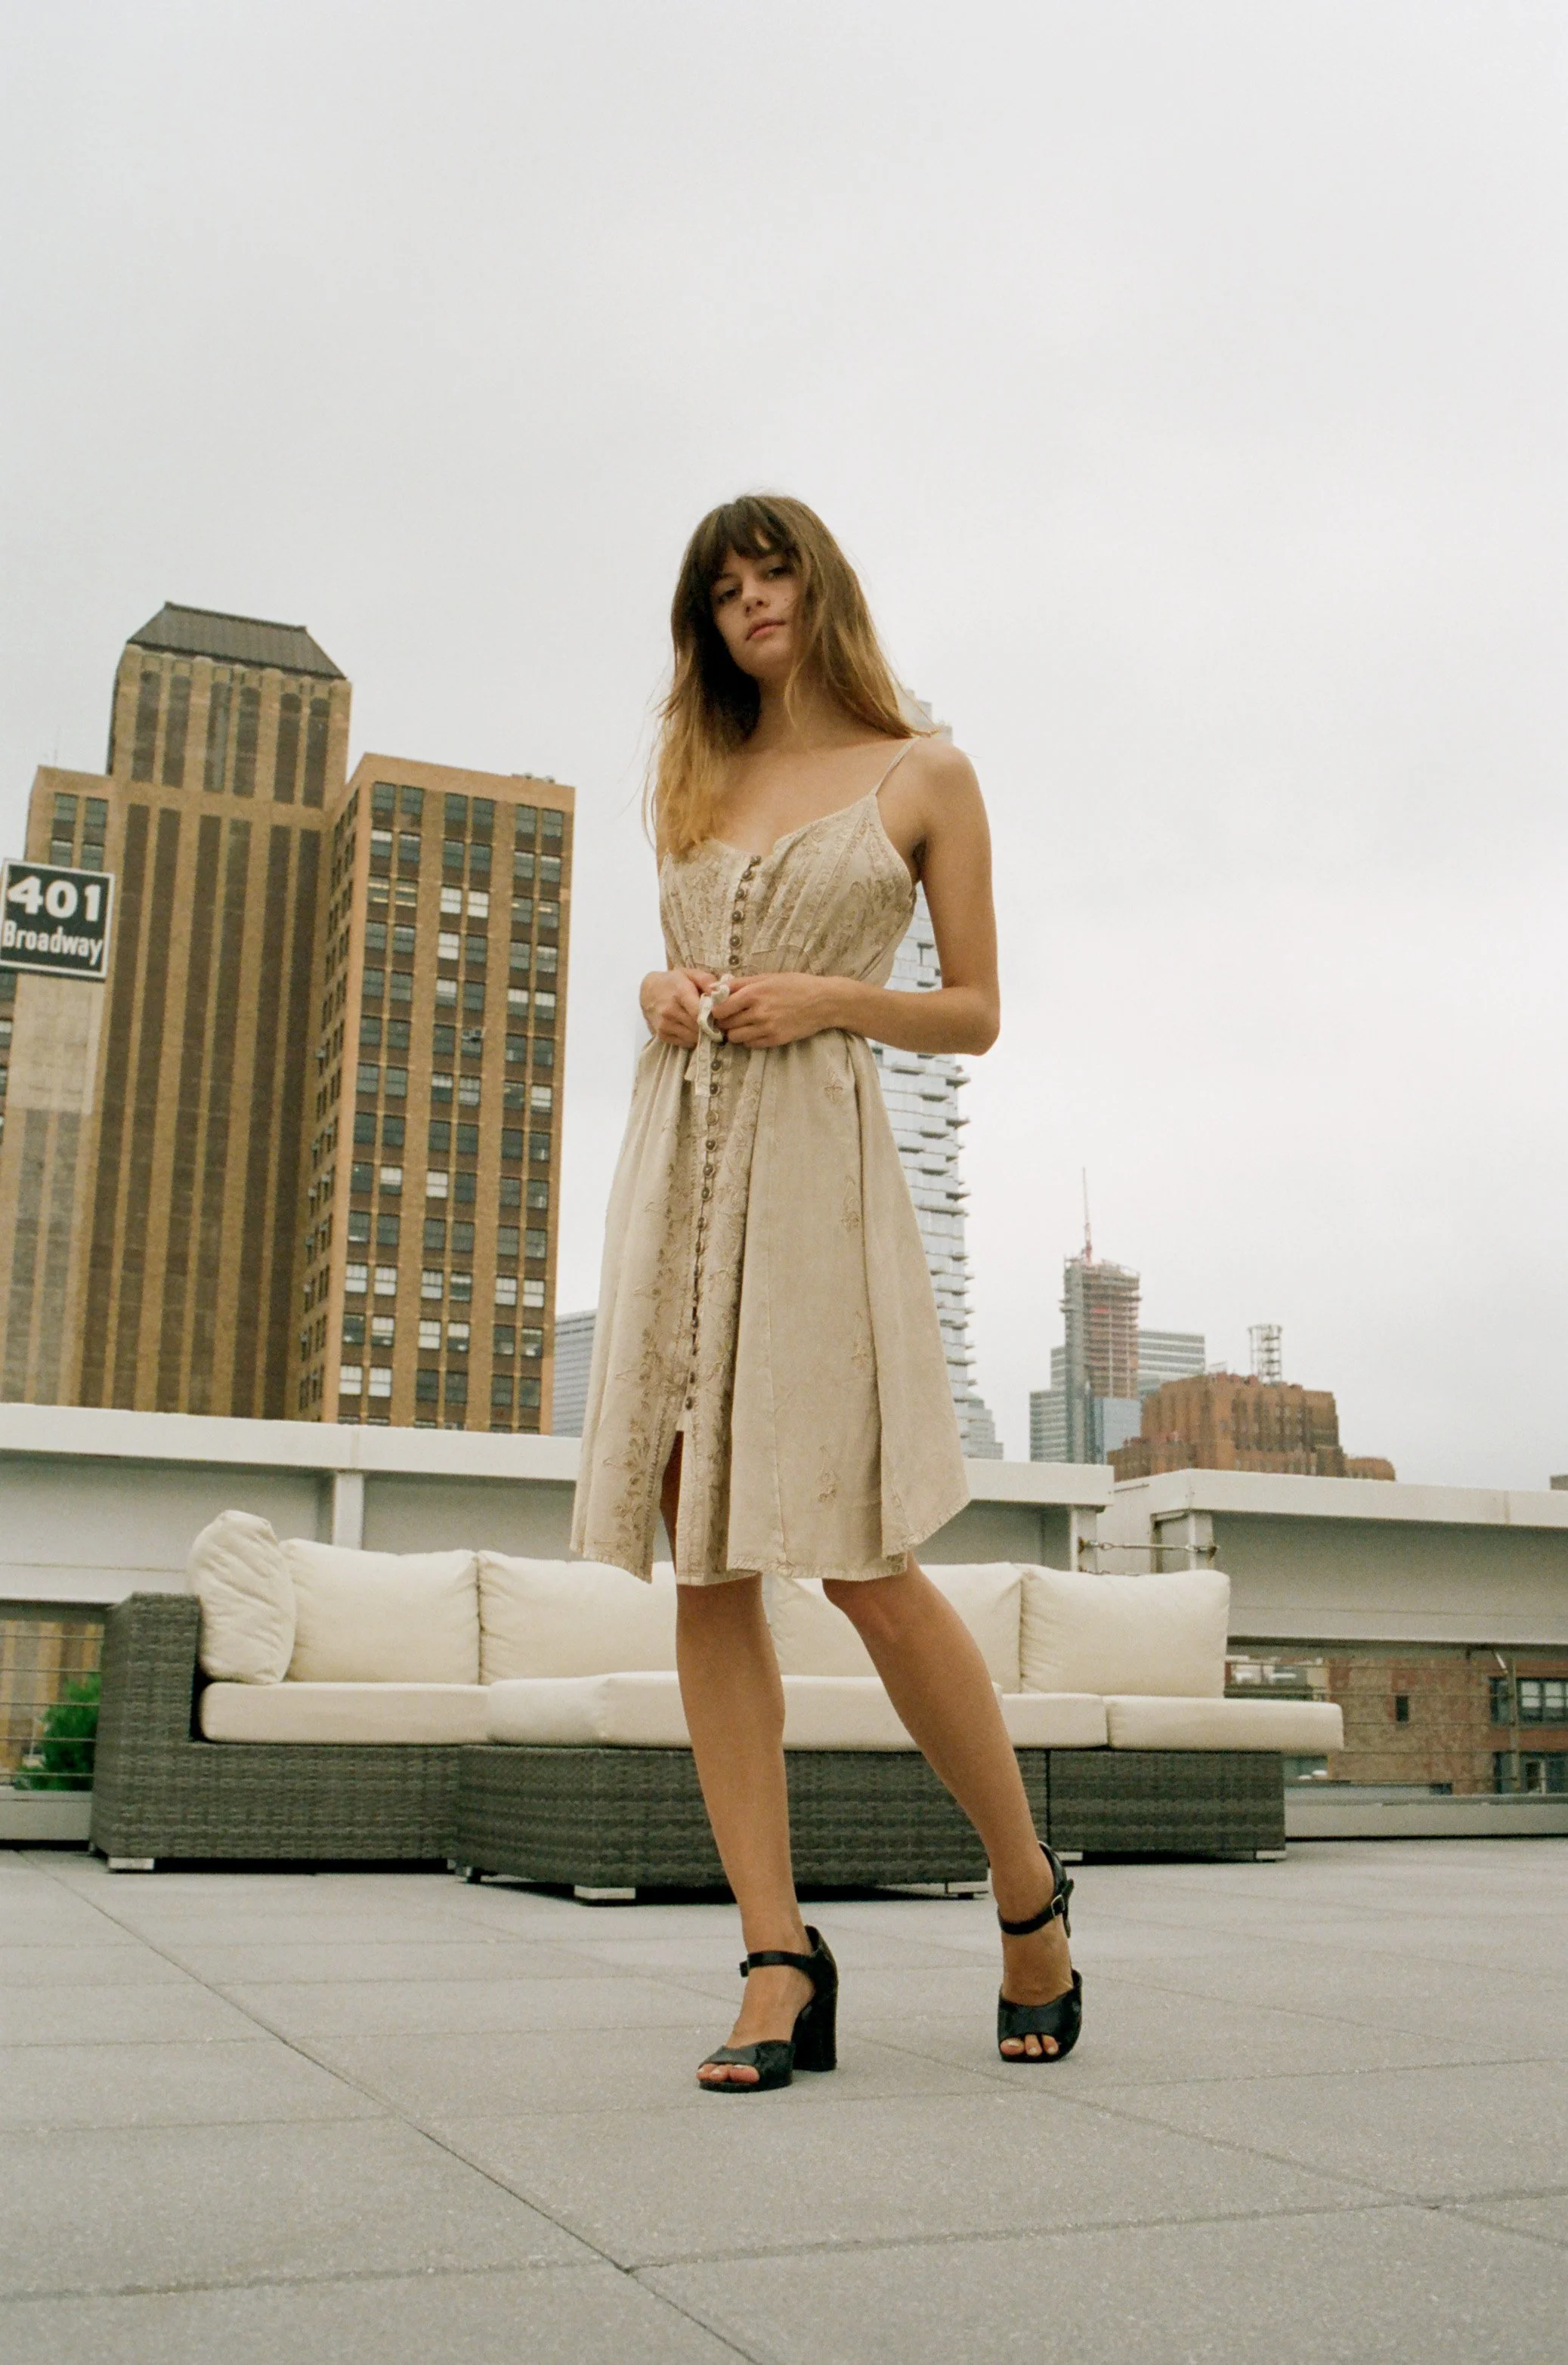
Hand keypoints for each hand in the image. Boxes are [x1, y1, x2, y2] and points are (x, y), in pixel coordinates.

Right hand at [640, 967, 717, 1046]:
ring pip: (693, 1037)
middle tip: (717, 1023)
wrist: (648, 991)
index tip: (721, 1016)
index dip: (713, 1017)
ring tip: (706, 1027)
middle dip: (711, 1027)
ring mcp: (664, 1024)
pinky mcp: (662, 1035)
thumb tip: (721, 993)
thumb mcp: (690, 974)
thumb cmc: (673, 982)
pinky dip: (692, 1039)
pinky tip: (693, 1030)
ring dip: (702, 1034)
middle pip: (698, 1027)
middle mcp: (670, 1010)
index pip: (699, 1012)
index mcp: (680, 993)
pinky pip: (685, 1043)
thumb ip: (707, 980)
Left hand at [711, 972, 839, 1047]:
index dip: (716, 1009)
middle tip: (729, 1017)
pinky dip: (749, 1039)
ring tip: (742, 1025)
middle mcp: (758, 1012)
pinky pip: (750, 1045)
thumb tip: (715, 989)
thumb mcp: (767, 977)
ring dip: (734, 1032)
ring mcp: (767, 1028)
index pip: (720, 1008)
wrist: (824, 1002)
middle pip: (725, 1024)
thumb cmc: (796, 985)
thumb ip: (740, 983)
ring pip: (735, 1037)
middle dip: (724, 1021)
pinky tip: (756, 1030)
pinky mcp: (775, 1040)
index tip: (719, 1008)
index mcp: (753, 993)